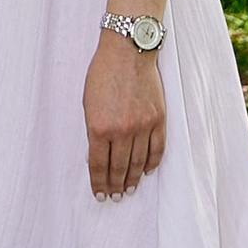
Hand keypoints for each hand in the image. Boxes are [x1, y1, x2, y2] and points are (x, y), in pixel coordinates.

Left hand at [84, 33, 166, 197]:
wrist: (128, 51)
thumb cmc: (103, 73)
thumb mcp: (88, 102)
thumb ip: (94, 130)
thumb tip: (96, 156)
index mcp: (99, 126)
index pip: (98, 165)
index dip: (98, 183)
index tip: (100, 194)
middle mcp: (122, 130)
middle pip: (118, 168)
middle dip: (115, 186)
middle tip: (115, 197)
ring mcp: (142, 126)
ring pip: (137, 163)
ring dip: (132, 179)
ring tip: (128, 190)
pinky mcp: (158, 119)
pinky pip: (156, 150)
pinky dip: (151, 164)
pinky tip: (145, 171)